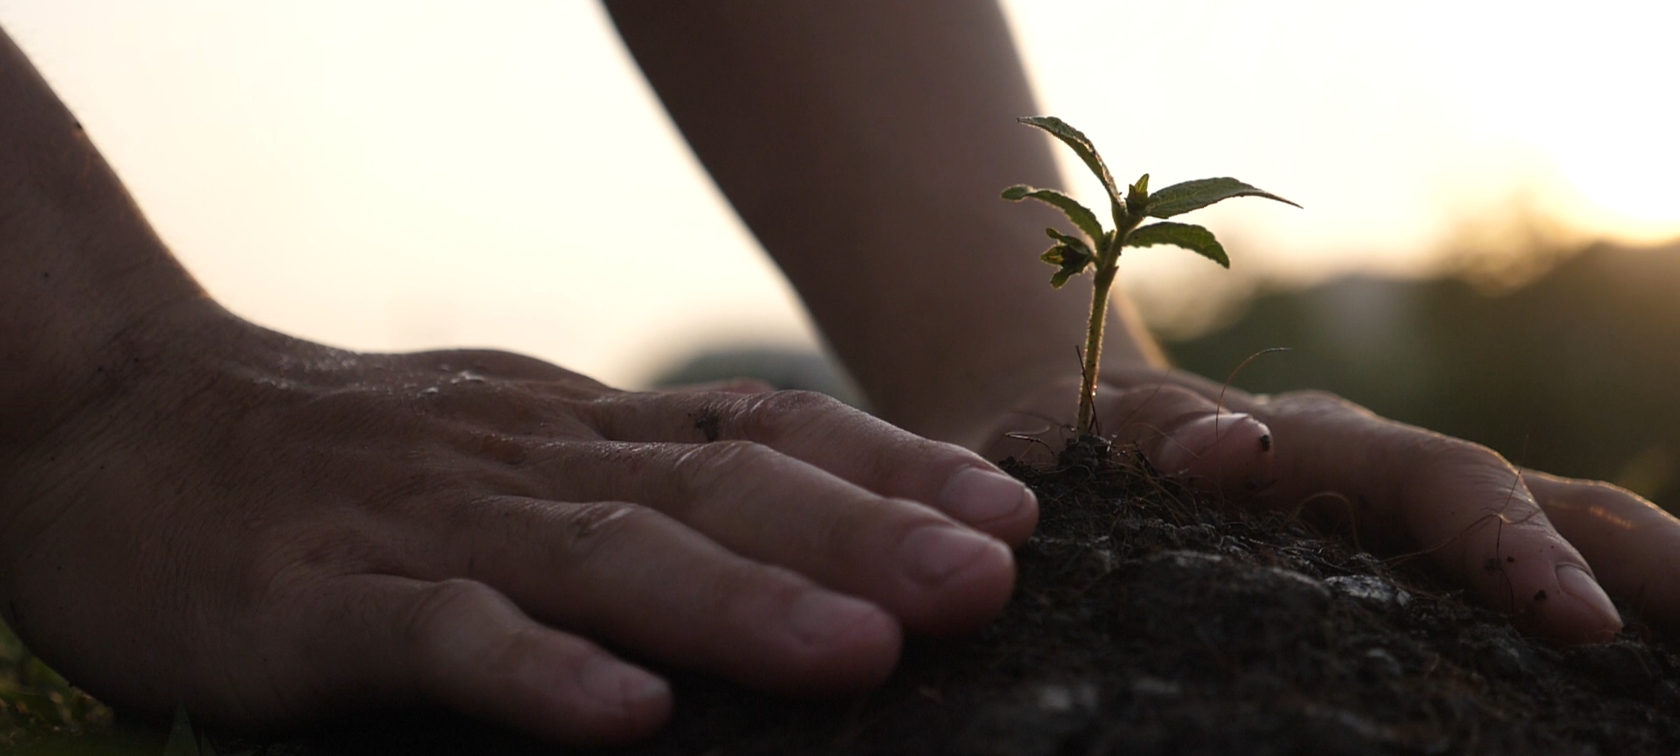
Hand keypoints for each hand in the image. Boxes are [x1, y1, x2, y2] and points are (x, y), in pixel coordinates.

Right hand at [0, 304, 1037, 744]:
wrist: (117, 421)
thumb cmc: (337, 460)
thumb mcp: (503, 445)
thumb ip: (624, 481)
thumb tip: (784, 531)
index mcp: (573, 428)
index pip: (758, 430)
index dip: (887, 465)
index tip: (1009, 509)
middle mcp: (522, 460)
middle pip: (715, 489)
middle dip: (863, 531)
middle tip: (993, 576)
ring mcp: (421, 526)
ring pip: (603, 557)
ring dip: (741, 603)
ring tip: (867, 645)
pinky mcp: (316, 605)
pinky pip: (439, 639)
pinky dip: (535, 673)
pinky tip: (625, 716)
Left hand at [982, 367, 1679, 644]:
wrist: (1050, 417)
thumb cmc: (1055, 445)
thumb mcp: (1076, 438)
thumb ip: (1138, 441)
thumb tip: (1230, 451)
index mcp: (1304, 442)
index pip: (1434, 480)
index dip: (1504, 545)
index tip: (1573, 622)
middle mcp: (1372, 469)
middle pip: (1534, 499)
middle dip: (1632, 566)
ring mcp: (1391, 511)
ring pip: (1547, 530)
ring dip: (1640, 585)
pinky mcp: (1390, 555)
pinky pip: (1499, 580)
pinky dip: (1579, 606)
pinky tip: (1628, 685)